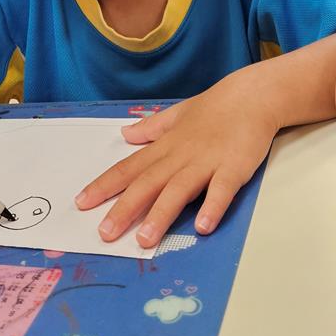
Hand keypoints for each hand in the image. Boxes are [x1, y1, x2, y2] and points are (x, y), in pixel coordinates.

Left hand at [75, 72, 277, 247]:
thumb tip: (125, 135)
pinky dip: (212, 206)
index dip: (105, 185)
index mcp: (166, 145)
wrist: (253, 95)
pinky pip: (221, 190)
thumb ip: (151, 128)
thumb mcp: (178, 113)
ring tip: (144, 239)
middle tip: (104, 233)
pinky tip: (202, 227)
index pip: (130, 167)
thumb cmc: (215, 108)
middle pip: (148, 183)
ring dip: (160, 214)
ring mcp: (207, 161)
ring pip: (179, 190)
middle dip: (124, 208)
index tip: (82, 202)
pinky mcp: (233, 168)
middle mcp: (181, 155)